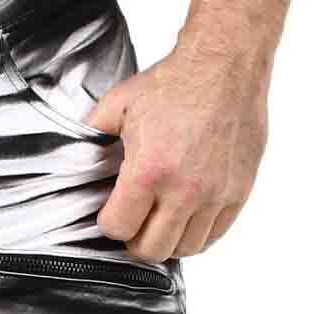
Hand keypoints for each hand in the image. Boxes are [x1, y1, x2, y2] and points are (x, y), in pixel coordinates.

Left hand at [87, 42, 268, 260]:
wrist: (226, 63)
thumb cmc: (175, 82)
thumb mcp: (119, 104)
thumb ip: (93, 135)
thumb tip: (75, 156)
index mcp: (149, 170)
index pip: (119, 229)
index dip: (110, 223)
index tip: (112, 211)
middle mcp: (184, 189)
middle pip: (151, 250)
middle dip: (136, 240)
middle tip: (136, 222)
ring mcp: (214, 193)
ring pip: (184, 249)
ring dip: (168, 240)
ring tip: (162, 220)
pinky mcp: (238, 191)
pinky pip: (214, 235)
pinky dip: (197, 233)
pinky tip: (187, 217)